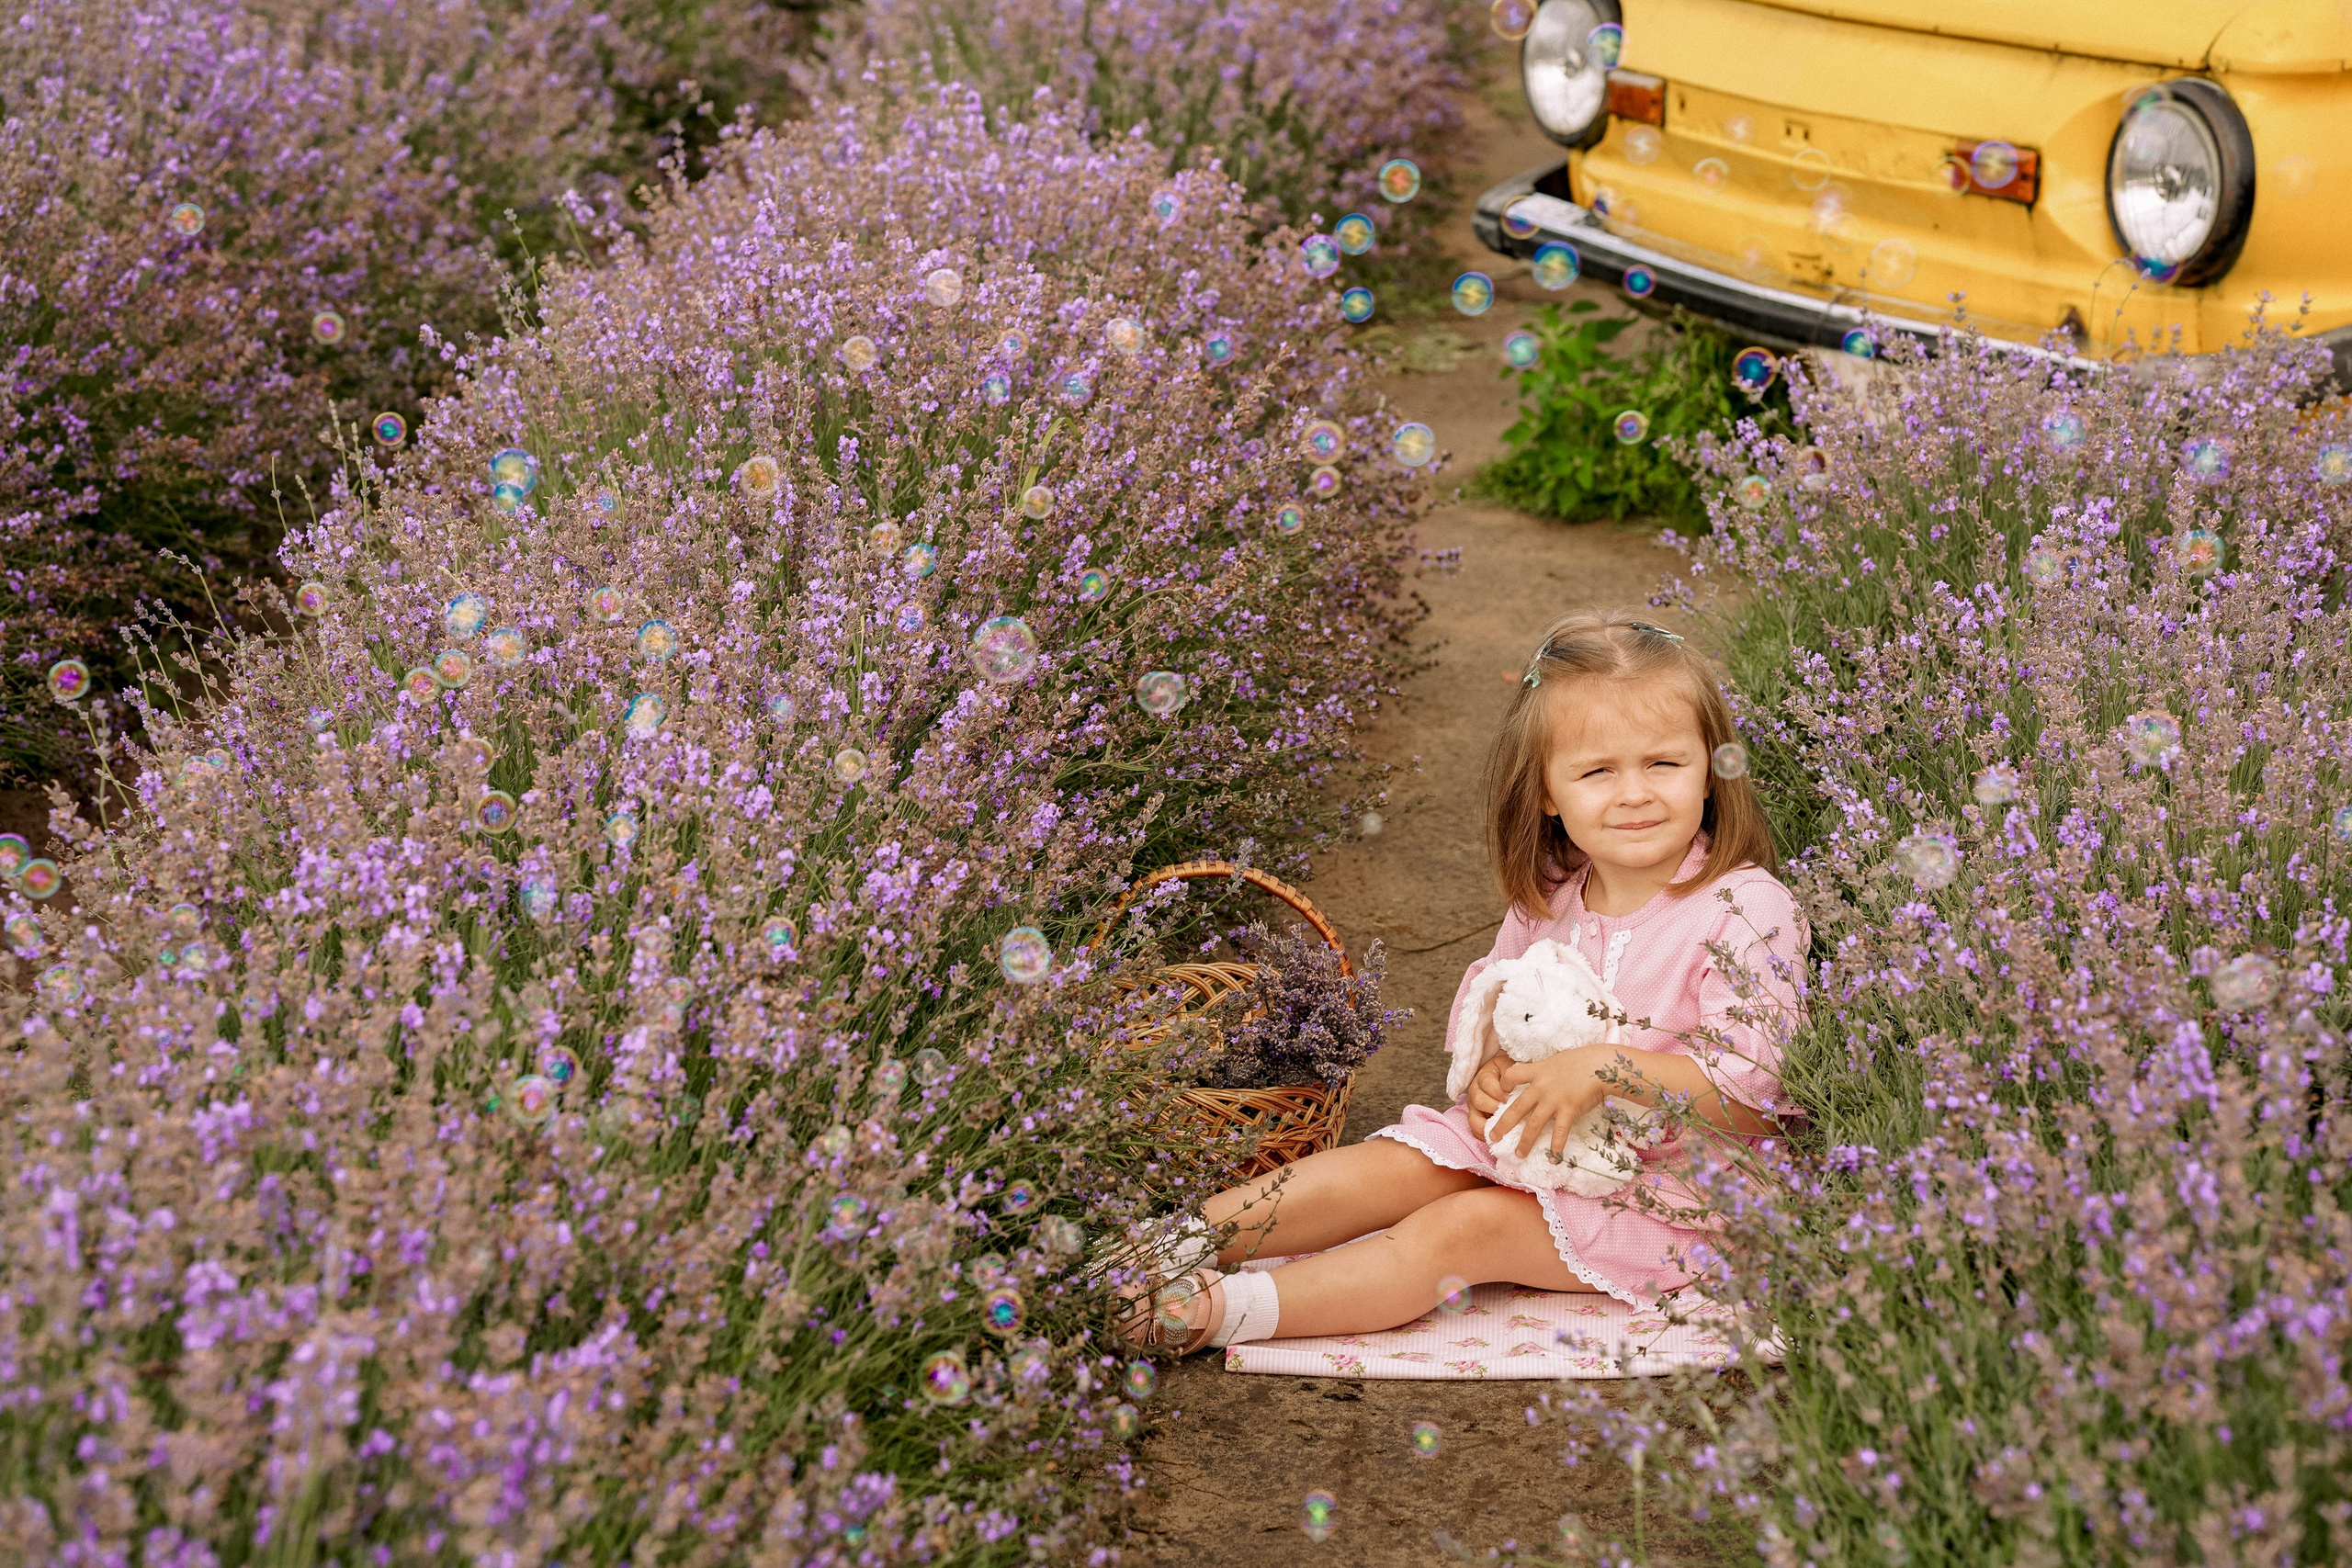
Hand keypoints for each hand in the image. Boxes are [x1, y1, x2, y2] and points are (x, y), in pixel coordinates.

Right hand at [1464, 1054, 1510, 1138]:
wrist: (1507, 1078)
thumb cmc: (1512, 1075)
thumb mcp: (1513, 1068)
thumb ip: (1514, 1075)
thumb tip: (1522, 1087)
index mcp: (1484, 1076)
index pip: (1487, 1083)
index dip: (1498, 1092)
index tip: (1510, 1098)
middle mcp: (1475, 1091)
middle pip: (1478, 1100)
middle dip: (1493, 1108)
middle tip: (1508, 1112)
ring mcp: (1474, 1107)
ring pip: (1473, 1118)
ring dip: (1488, 1125)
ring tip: (1501, 1129)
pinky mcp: (1476, 1119)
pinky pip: (1475, 1131)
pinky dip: (1484, 1136)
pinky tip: (1497, 1139)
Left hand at [1484, 1049, 1607, 1162]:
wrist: (1600, 1065)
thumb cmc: (1582, 1059)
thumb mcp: (1557, 1060)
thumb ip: (1546, 1070)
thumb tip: (1542, 1073)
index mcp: (1537, 1071)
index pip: (1510, 1076)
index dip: (1503, 1085)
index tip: (1501, 1094)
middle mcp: (1541, 1087)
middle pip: (1516, 1108)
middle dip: (1503, 1125)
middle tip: (1492, 1137)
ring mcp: (1553, 1100)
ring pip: (1533, 1124)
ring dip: (1525, 1141)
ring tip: (1519, 1154)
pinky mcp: (1568, 1110)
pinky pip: (1559, 1131)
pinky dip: (1556, 1145)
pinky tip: (1553, 1157)